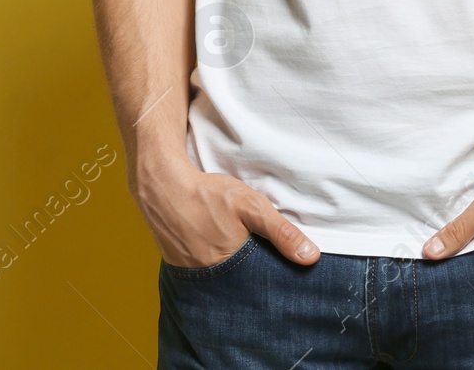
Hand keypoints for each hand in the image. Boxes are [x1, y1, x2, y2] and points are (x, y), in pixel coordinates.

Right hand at [130, 154, 320, 268]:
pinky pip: (202, 273)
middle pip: (240, 286)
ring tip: (240, 256)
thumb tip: (310, 257)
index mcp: (230, 270)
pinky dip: (213, 266)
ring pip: (221, 280)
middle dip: (253, 280)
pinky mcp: (178, 266)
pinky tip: (218, 249)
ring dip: (232, 274)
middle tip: (259, 262)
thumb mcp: (252, 207)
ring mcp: (191, 275)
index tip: (283, 276)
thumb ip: (281, 233)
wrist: (162, 185)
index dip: (271, 281)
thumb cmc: (208, 194)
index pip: (260, 287)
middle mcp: (209, 280)